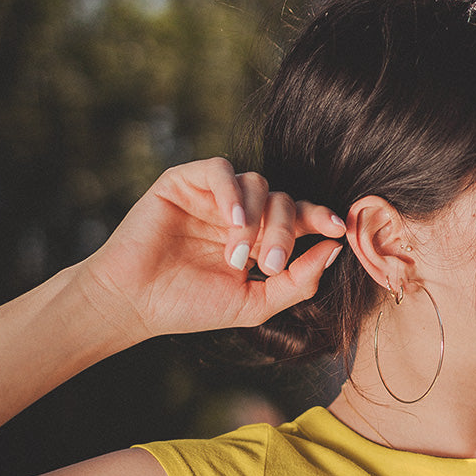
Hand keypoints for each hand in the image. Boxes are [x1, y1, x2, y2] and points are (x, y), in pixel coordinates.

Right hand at [78, 157, 346, 344]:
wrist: (136, 302)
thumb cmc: (193, 306)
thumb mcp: (256, 303)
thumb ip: (298, 281)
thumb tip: (335, 250)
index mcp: (260, 239)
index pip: (300, 217)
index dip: (321, 218)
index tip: (340, 230)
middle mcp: (240, 213)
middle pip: (283, 200)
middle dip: (285, 231)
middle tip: (271, 263)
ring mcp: (213, 196)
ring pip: (257, 183)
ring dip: (257, 219)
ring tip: (239, 255)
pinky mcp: (184, 181)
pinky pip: (221, 169)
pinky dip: (233, 193)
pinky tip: (231, 222)